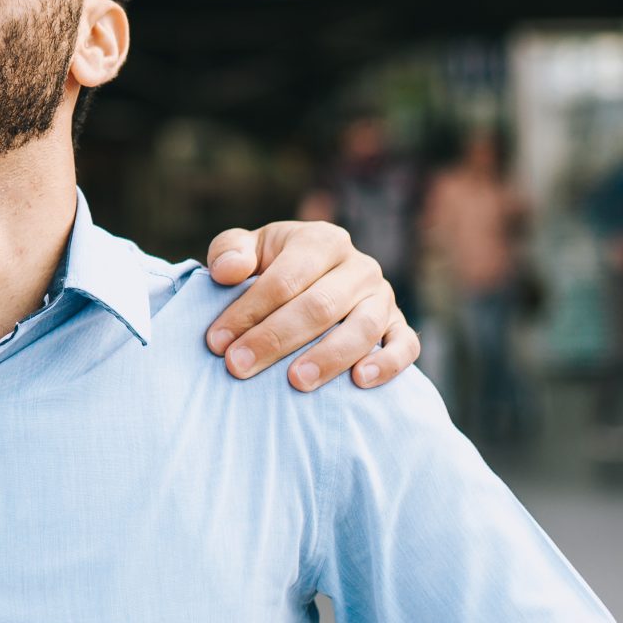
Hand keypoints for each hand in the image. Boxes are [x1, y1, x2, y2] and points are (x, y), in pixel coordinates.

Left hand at [201, 222, 418, 390]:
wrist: (314, 282)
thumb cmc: (274, 268)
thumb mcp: (249, 250)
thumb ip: (230, 252)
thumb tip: (227, 272)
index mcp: (321, 240)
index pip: (284, 278)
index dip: (249, 310)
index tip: (217, 341)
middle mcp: (359, 266)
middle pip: (319, 305)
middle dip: (276, 338)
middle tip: (239, 366)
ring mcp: (383, 297)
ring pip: (363, 328)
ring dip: (329, 357)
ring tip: (296, 382)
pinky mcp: (399, 325)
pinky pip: (405, 345)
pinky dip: (388, 364)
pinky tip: (360, 382)